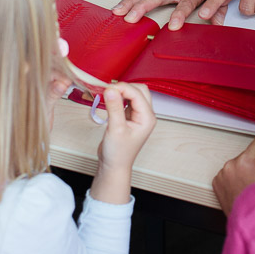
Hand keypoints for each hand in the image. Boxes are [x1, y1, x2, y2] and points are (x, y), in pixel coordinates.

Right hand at [91, 82, 155, 204]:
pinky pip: (127, 100)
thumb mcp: (115, 129)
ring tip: (107, 94)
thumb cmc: (118, 153)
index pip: (137, 94)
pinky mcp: (130, 116)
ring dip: (122, 91)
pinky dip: (119, 97)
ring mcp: (138, 115)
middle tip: (108, 90)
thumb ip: (114, 108)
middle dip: (124, 87)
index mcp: (147, 118)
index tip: (107, 88)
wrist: (114, 166)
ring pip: (134, 94)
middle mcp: (146, 115)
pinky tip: (110, 99)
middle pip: (139, 90)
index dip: (123, 88)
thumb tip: (111, 89)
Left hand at [212, 137, 254, 214]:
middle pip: (249, 153)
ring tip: (249, 189)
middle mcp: (229, 165)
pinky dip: (236, 179)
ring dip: (245, 172)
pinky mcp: (217, 182)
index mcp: (244, 162)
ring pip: (240, 163)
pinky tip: (241, 191)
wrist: (246, 225)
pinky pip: (231, 172)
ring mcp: (221, 174)